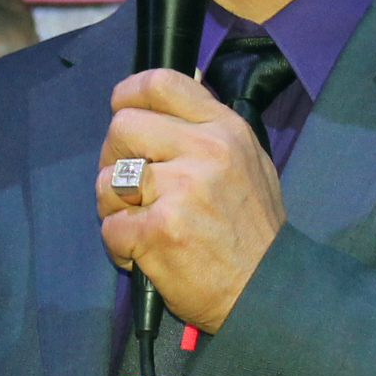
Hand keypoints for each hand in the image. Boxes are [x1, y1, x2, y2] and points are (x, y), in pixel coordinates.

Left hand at [96, 70, 284, 330]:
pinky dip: (120, 247)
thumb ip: (208, 129)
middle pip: (121, 128)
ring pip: (107, 180)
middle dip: (114, 158)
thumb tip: (172, 94)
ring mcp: (181, 190)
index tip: (122, 111)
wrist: (268, 292)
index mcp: (225, 129)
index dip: (128, 95)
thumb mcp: (249, 163)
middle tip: (130, 187)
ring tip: (140, 224)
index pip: (160, 83)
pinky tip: (144, 254)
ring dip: (113, 207)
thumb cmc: (254, 232)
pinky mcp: (159, 230)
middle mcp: (205, 151)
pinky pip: (110, 227)